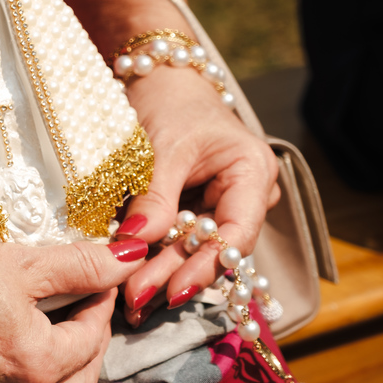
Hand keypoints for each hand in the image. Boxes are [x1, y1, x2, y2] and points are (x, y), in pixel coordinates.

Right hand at [0, 212, 145, 382]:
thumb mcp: (18, 262)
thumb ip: (78, 265)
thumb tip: (127, 256)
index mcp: (33, 363)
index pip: (95, 336)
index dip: (105, 295)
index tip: (101, 264)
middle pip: (82, 375)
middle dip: (93, 333)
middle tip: (87, 289)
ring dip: (67, 351)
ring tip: (61, 308)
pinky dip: (37, 359)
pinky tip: (26, 324)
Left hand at [113, 66, 279, 325]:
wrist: (159, 83)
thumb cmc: (169, 103)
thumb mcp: (160, 147)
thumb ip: (154, 197)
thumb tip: (136, 243)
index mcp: (252, 172)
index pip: (237, 233)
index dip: (206, 265)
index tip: (174, 289)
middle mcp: (245, 196)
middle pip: (213, 248)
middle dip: (174, 275)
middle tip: (137, 300)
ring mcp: (222, 205)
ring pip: (194, 249)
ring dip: (162, 272)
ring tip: (131, 299)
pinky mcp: (196, 211)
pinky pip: (179, 240)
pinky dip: (156, 256)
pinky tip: (131, 278)